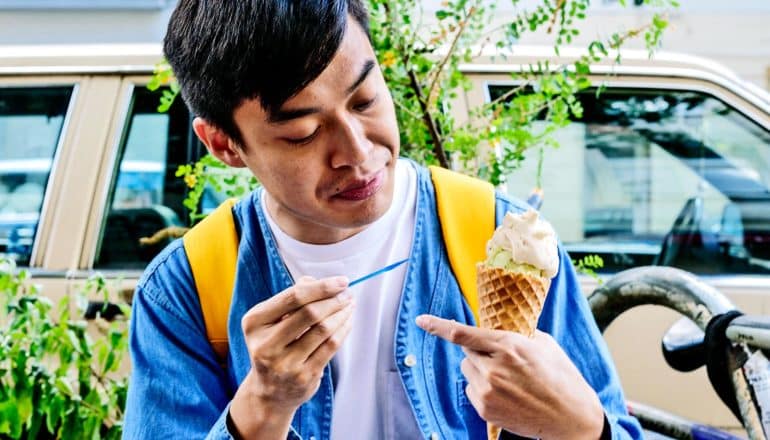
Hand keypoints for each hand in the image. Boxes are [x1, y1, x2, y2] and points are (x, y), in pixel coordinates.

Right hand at [230, 276, 353, 437]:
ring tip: (349, 305)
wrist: (269, 391)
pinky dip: (343, 330)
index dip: (321, 287)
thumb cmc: (273, 345)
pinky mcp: (304, 377)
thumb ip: (292, 297)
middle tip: (347, 293)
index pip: (293, 297)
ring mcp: (285, 363)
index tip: (341, 281)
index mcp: (254, 322)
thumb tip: (319, 282)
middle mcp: (266, 344)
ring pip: (323, 330)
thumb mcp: (270, 320)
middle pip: (310, 313)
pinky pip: (330, 346)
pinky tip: (347, 321)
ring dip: (342, 313)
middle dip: (334, 300)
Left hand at [416, 315, 604, 439]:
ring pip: (468, 371)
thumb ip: (514, 333)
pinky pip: (472, 390)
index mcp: (508, 345)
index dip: (438, 326)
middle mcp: (494, 368)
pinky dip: (483, 388)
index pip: (462, 333)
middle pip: (466, 352)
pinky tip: (507, 394)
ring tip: (509, 380)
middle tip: (503, 361)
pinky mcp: (486, 409)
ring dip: (481, 370)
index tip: (421, 320)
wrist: (571, 417)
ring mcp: (488, 390)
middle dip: (479, 352)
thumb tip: (494, 327)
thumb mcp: (542, 344)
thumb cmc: (561, 376)